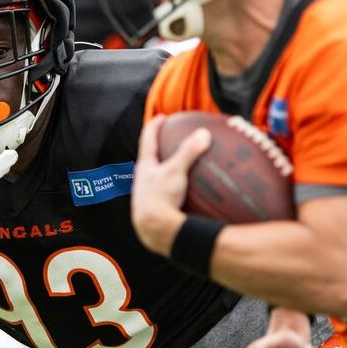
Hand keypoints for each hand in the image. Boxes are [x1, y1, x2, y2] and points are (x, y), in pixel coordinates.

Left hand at [131, 115, 211, 254]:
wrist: (154, 230)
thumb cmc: (161, 198)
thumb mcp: (176, 171)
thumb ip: (189, 152)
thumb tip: (204, 133)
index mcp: (145, 166)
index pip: (147, 139)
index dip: (154, 126)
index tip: (162, 117)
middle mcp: (142, 180)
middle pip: (148, 158)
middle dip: (157, 148)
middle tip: (167, 139)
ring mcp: (146, 196)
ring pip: (154, 178)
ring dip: (163, 170)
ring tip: (176, 167)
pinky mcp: (153, 211)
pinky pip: (163, 195)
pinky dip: (171, 189)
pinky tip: (183, 195)